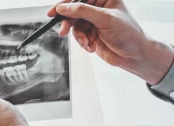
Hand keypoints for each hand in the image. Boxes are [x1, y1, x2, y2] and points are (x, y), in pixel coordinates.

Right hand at [49, 0, 173, 84]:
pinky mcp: (91, 33)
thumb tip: (63, 8)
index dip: (66, 3)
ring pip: (74, 25)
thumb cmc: (128, 34)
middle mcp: (98, 8)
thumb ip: (82, 11)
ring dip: (78, 36)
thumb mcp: (104, 19)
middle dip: (68, 23)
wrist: (134, 56)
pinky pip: (78, 35)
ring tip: (85, 42)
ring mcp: (94, 21)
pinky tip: (90, 46)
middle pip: (74, 11)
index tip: (54, 11)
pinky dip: (82, 42)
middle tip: (62, 31)